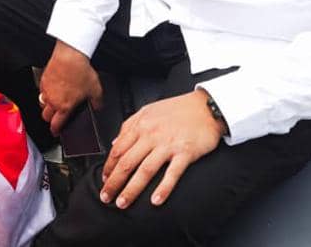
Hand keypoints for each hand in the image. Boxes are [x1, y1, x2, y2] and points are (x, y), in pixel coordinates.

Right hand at [39, 41, 102, 135]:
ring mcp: (46, 90)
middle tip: (55, 118)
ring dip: (46, 106)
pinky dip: (46, 92)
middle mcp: (53, 100)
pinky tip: (53, 88)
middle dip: (50, 119)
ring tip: (53, 103)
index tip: (56, 132)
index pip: (56, 124)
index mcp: (64, 107)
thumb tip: (97, 107)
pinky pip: (42, 90)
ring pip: (42, 103)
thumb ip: (96, 102)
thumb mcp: (96, 90)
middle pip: (45, 116)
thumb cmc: (80, 72)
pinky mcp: (43, 80)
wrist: (69, 56)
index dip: (56, 130)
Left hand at [99, 89, 224, 209]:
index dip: (108, 167)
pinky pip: (172, 173)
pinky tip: (155, 200)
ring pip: (145, 170)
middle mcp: (151, 135)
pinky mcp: (185, 152)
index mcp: (141, 125)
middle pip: (127, 162)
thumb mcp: (148, 111)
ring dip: (131, 189)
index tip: (104, 179)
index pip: (118, 150)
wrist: (206, 107)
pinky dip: (163, 188)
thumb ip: (129, 126)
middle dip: (114, 182)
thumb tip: (115, 142)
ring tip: (123, 202)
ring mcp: (168, 144)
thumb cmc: (178, 109)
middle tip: (106, 196)